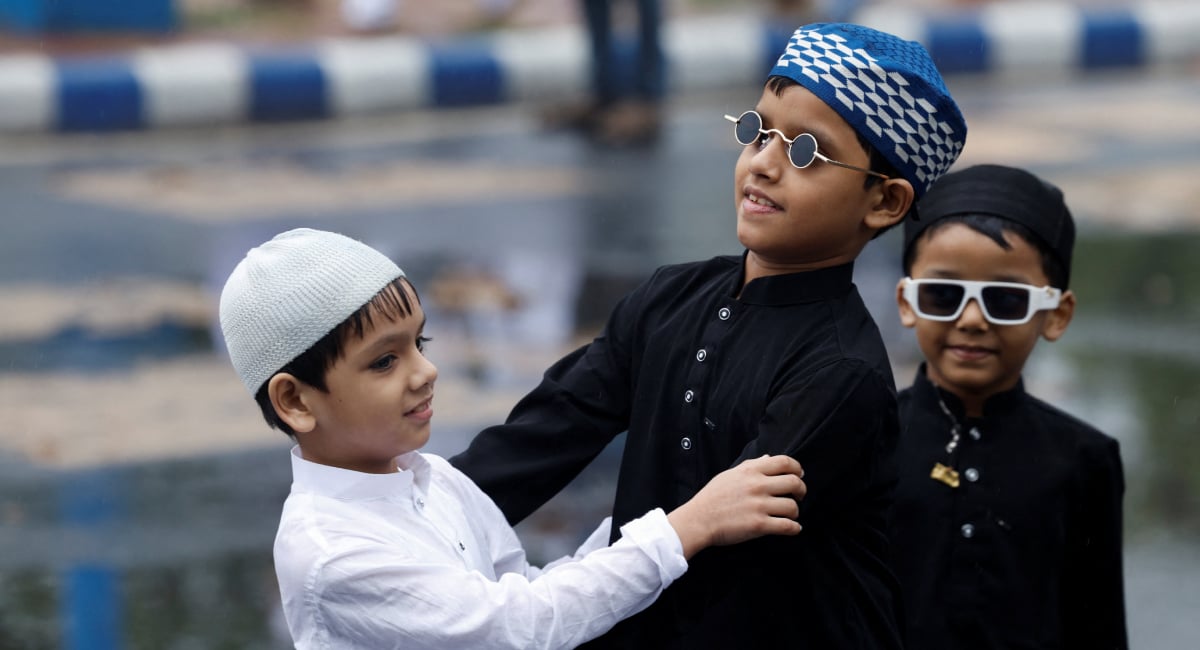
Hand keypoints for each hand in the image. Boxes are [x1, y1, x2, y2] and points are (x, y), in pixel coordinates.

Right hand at [667, 455, 805, 558]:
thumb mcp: (730, 474)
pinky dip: (794, 528)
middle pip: (794, 483)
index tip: (799, 474)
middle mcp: (757, 486)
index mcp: (751, 471)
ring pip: (792, 507)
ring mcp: (759, 506)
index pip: (784, 462)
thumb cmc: (712, 497)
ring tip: (790, 514)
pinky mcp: (759, 525)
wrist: (698, 519)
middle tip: (799, 495)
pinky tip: (793, 528)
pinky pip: (787, 526)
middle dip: (801, 490)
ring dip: (795, 512)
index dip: (797, 468)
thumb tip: (768, 457)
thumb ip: (751, 465)